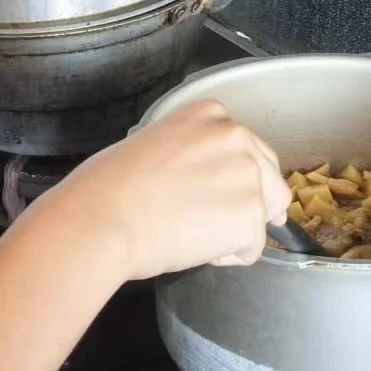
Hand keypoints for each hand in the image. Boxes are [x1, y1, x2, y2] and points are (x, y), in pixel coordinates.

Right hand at [28, 99, 291, 283]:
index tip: (193, 189)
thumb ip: (192, 152)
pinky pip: (251, 248)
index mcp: (211, 114)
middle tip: (196, 217)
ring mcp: (248, 176)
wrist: (103, 217)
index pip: (246, 150)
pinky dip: (226, 256)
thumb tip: (211, 181)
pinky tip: (190, 245)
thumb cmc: (109, 186)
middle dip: (241, 204)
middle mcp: (236, 137)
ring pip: (261, 216)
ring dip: (233, 231)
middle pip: (268, 180)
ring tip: (190, 231)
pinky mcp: (250, 217)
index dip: (224, 178)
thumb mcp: (154, 143)